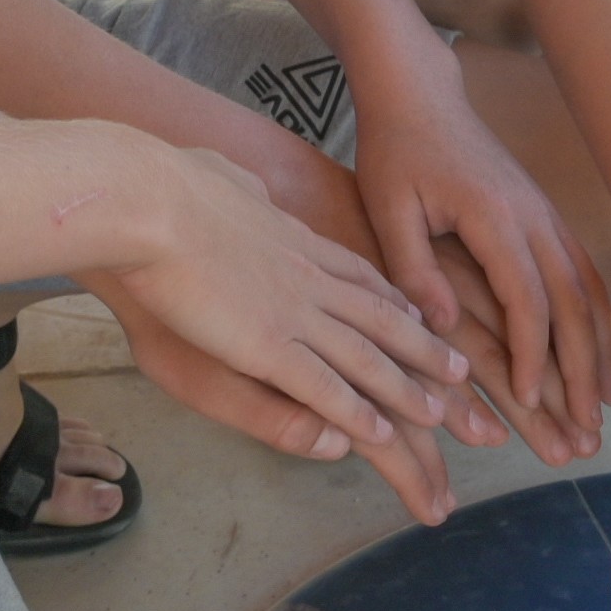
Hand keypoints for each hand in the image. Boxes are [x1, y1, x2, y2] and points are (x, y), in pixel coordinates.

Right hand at [97, 146, 483, 521]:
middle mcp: (308, 276)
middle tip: (465, 376)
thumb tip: (252, 182)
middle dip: (426, 351)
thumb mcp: (219, 176)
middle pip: (383, 320)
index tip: (424, 318)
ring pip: (368, 358)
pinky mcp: (267, 344)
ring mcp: (293, 310)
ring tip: (445, 417)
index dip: (395, 301)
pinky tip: (382, 435)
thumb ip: (244, 187)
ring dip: (408, 391)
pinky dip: (358, 412)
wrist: (146, 198)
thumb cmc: (163, 186)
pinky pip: (324, 386)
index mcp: (294, 240)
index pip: (360, 275)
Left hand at [354, 74, 610, 466]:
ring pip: (589, 289)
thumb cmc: (396, 151)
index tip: (528, 402)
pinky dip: (600, 316)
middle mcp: (534, 217)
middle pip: (573, 303)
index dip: (531, 356)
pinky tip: (606, 350)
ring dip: (604, 347)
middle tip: (587, 428)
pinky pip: (583, 271)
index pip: (527, 300)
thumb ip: (414, 269)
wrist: (420, 95)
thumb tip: (443, 327)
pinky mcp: (546, 215)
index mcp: (496, 218)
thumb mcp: (389, 209)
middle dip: (584, 369)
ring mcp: (547, 214)